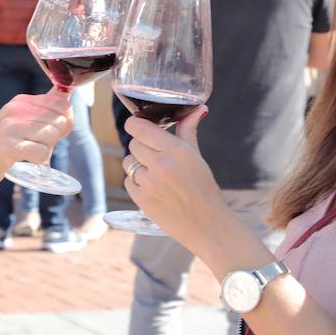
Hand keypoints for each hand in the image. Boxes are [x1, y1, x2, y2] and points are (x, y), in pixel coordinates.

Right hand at [0, 90, 71, 191]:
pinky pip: (42, 153)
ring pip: (52, 136)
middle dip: (55, 138)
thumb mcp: (16, 122)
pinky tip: (24, 159)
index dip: (65, 120)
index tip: (53, 132)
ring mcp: (11, 127)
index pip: (61, 103)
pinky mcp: (9, 146)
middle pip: (60, 121)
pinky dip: (39, 160)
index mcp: (21, 101)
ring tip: (28, 152)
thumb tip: (69, 108)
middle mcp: (16, 110)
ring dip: (46, 150)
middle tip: (36, 145)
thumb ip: (40, 114)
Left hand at [123, 108, 229, 253]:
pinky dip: (136, 182)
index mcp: (176, 151)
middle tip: (155, 155)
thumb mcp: (196, 156)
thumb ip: (188, 130)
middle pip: (133, 143)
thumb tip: (198, 108)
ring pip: (128, 162)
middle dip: (142, 146)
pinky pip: (128, 182)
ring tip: (155, 173)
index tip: (137, 126)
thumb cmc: (204, 189)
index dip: (135, 124)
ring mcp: (149, 184)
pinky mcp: (142, 200)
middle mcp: (161, 165)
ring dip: (138, 165)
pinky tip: (153, 187)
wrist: (207, 226)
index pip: (139, 128)